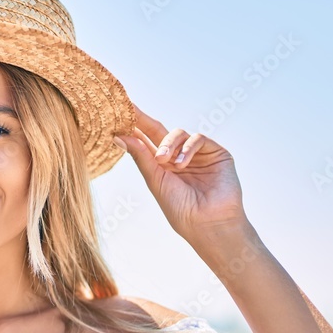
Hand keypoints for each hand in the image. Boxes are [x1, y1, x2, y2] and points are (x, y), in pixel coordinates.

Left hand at [114, 103, 248, 246]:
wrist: (208, 223)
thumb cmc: (180, 209)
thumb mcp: (155, 180)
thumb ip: (141, 156)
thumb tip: (119, 136)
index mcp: (161, 165)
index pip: (144, 140)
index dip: (132, 126)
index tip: (116, 112)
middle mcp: (178, 156)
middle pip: (158, 131)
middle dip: (143, 120)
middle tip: (129, 110)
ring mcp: (197, 153)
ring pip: (178, 133)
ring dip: (168, 144)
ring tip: (163, 161)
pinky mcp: (215, 152)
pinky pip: (198, 138)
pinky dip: (188, 148)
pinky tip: (182, 164)